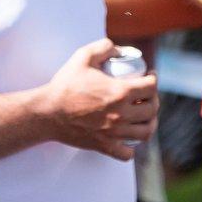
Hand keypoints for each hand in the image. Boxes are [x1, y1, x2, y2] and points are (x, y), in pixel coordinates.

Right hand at [41, 39, 158, 159]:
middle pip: (152, 110)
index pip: (151, 87)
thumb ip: (104, 47)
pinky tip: (127, 138)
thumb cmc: (64, 86)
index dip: (154, 79)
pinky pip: (126, 154)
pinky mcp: (104, 146)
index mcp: (120, 92)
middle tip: (147, 95)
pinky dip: (131, 148)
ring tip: (144, 117)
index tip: (150, 76)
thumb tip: (120, 50)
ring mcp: (114, 133)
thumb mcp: (83, 56)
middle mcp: (121, 114)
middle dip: (153, 100)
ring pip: (145, 133)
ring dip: (149, 123)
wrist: (46, 113)